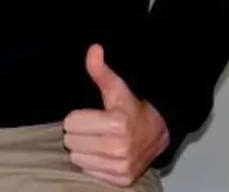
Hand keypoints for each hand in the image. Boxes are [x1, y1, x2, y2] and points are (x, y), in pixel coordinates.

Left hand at [61, 45, 168, 187]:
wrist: (158, 133)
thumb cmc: (132, 110)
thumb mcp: (117, 89)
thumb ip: (101, 72)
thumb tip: (94, 49)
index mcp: (117, 124)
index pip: (70, 123)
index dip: (79, 117)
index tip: (93, 116)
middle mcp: (120, 148)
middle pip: (71, 142)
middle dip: (80, 133)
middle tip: (95, 129)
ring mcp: (120, 166)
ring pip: (77, 158)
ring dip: (84, 150)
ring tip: (99, 141)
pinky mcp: (120, 179)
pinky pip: (88, 172)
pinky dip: (93, 164)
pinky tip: (105, 155)